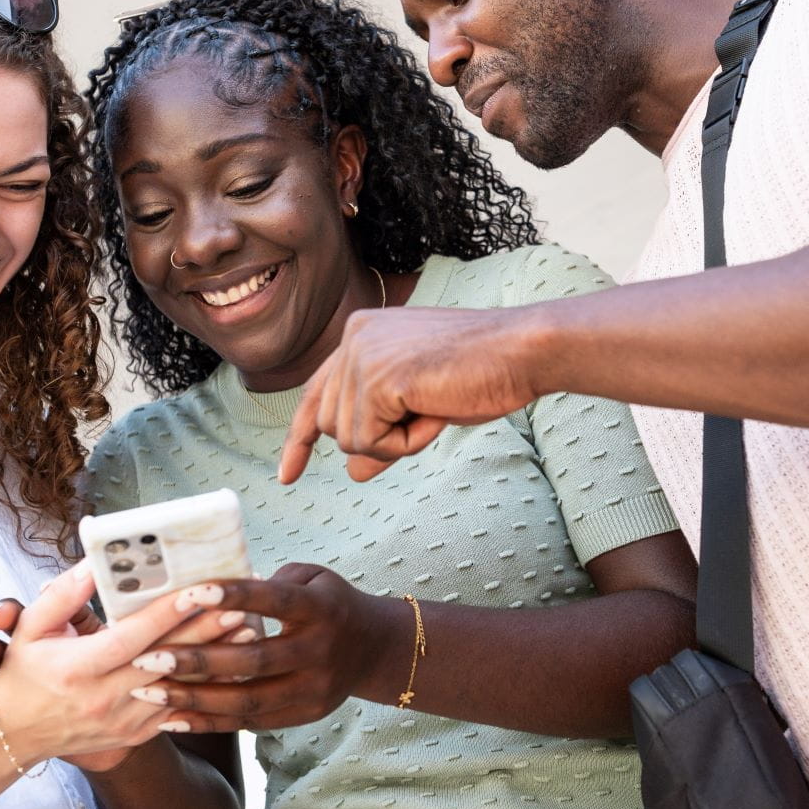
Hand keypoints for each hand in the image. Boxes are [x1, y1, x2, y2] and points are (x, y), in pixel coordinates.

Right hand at [0, 580, 252, 771]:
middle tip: (243, 603)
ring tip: (249, 629)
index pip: (133, 637)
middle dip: (207, 631)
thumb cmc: (23, 673)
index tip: (199, 589)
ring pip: (180, 688)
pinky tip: (232, 664)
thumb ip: (63, 595)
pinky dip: (206, 687)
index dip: (168, 613)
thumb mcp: (30, 629)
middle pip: (167, 661)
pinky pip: (178, 710)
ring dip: (217, 658)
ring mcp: (123, 722)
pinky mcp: (136, 736)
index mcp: (78, 669)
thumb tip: (93, 562)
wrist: (13, 735)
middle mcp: (104, 699)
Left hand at [119, 563, 391, 732]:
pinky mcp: (304, 716)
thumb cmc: (327, 602)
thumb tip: (211, 587)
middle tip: (147, 658)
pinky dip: (208, 722)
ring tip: (146, 692)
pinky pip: (250, 724)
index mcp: (321, 609)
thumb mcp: (311, 578)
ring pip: (247, 700)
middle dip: (197, 660)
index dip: (235, 596)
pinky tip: (170, 719)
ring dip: (193, 698)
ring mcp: (313, 690)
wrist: (373, 648)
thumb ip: (267, 582)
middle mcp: (319, 652)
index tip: (190, 593)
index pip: (276, 602)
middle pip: (255, 660)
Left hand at [278, 305, 544, 483]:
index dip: (300, 438)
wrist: (522, 351)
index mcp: (362, 333)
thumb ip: (383, 431)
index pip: (317, 393)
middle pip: (332, 425)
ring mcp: (362, 354)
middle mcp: (354, 337)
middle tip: (429, 414)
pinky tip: (435, 411)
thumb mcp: (421, 409)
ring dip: (395, 442)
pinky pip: (371, 442)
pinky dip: (406, 443)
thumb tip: (353, 471)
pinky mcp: (376, 377)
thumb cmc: (482, 375)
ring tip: (435, 407)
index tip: (286, 475)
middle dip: (379, 439)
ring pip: (348, 439)